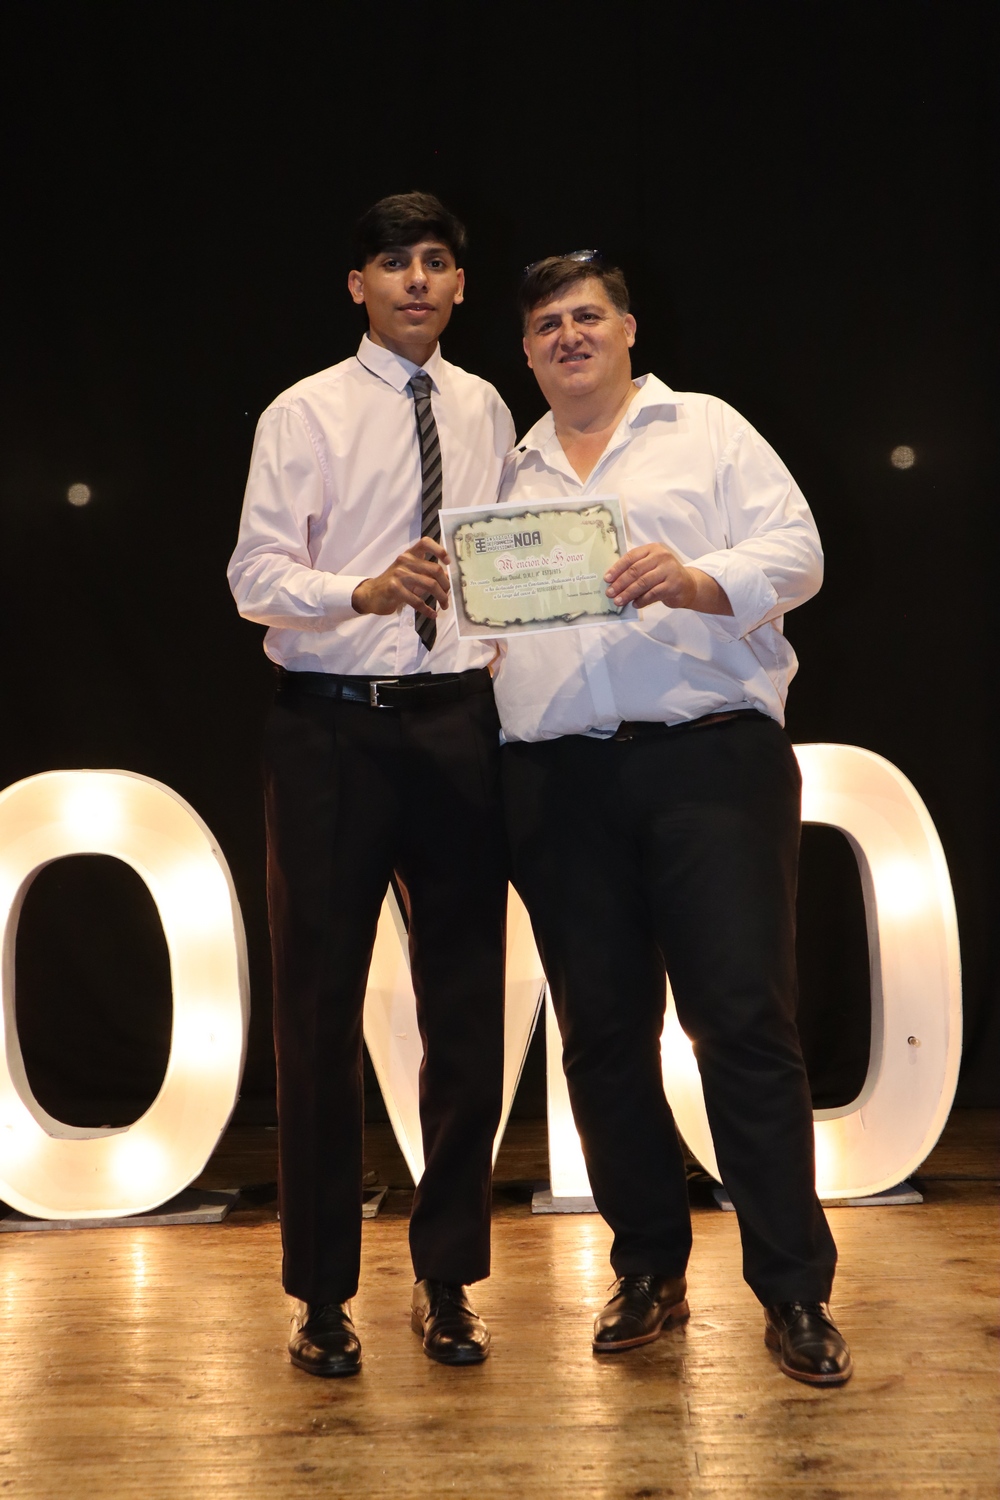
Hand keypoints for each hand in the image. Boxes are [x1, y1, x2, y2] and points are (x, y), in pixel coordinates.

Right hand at [352, 538, 450, 619]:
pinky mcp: (395, 589)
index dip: (439, 550)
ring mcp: (399, 574)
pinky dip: (427, 609)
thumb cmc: (394, 584)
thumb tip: (447, 576)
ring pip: (430, 585)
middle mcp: (405, 561)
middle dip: (446, 585)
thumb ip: (426, 573)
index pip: (425, 543)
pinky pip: (417, 600)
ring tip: (444, 605)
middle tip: (447, 595)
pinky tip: (432, 614)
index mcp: (409, 554)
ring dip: (441, 598)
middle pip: (435, 569)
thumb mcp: (410, 574)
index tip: (448, 562)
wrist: (370, 594)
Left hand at [604, 543, 732, 614]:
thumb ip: (636, 569)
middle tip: (610, 593)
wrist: (688, 585)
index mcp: (653, 549)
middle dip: (620, 583)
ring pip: (643, 583)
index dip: (617, 568)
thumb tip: (612, 582)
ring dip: (628, 593)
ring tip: (618, 601)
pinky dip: (642, 600)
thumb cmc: (664, 575)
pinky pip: (653, 594)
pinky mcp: (674, 585)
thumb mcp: (651, 567)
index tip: (607, 579)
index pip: (631, 557)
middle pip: (635, 570)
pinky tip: (634, 604)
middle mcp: (662, 556)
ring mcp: (669, 570)